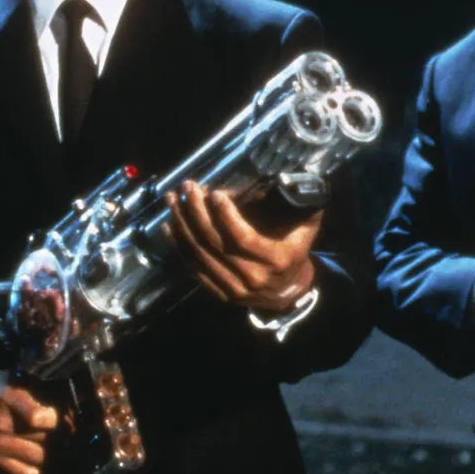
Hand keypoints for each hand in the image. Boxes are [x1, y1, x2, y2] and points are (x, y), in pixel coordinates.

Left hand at [164, 180, 320, 311]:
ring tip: (173, 200)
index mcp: (275, 260)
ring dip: (183, 225)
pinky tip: (169, 226)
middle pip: (216, 243)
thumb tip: (277, 180)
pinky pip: (194, 268)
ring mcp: (233, 288)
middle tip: (187, 188)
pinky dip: (179, 246)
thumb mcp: (305, 228)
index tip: (214, 193)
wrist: (289, 293)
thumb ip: (295, 206)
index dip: (226, 216)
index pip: (244, 238)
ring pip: (200, 254)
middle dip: (197, 212)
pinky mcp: (219, 293)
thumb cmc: (296, 252)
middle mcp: (252, 277)